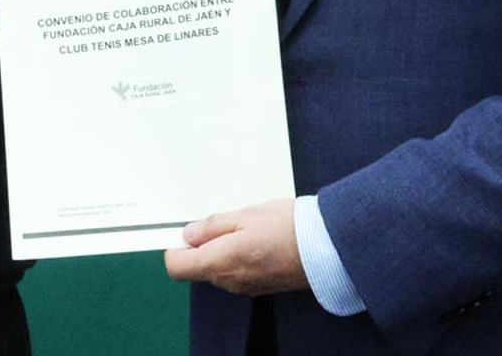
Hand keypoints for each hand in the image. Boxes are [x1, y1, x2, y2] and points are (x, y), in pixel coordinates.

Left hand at [163, 198, 307, 296]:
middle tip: (221, 221)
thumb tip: (190, 233)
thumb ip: (212, 226)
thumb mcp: (244, 215)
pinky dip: (240, 256)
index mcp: (219, 263)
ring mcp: (246, 286)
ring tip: (245, 226)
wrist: (326, 249)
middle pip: (199, 267)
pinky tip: (258, 238)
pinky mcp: (261, 285)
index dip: (174, 247)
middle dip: (203, 244)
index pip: (177, 267)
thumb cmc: (288, 228)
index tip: (182, 231)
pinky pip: (239, 271)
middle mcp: (229, 281)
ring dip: (224, 248)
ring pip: (220, 268)